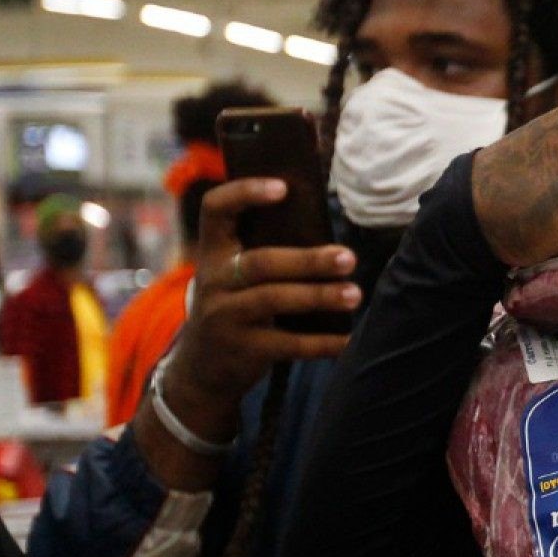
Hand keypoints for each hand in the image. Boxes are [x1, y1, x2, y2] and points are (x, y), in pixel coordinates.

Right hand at [161, 178, 358, 437]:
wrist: (202, 368)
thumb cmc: (235, 306)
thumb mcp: (234, 274)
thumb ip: (264, 249)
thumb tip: (324, 223)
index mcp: (214, 252)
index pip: (216, 209)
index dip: (244, 193)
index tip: (283, 187)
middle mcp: (214, 280)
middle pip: (262, 262)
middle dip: (308, 260)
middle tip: (349, 258)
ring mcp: (225, 317)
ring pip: (274, 300)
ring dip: (320, 296)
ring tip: (355, 295)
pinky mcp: (243, 351)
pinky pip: (288, 344)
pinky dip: (322, 343)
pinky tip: (349, 340)